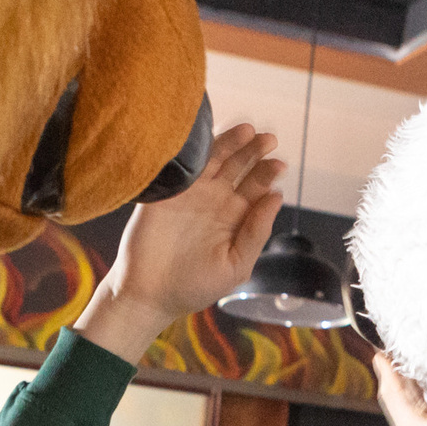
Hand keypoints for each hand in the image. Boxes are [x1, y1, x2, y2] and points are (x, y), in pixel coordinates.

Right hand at [74, 125, 284, 363]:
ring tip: (248, 131)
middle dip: (254, 151)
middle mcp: (215, 200)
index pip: (257, 186)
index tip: (278, 164)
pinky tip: (210, 137)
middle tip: (268, 139)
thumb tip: (276, 198)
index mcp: (235, 217)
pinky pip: (183, 163)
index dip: (268, 173)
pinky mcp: (166, 190)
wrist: (147, 294)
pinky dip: (195, 149)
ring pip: (214, 157)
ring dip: (231, 142)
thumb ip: (256, 233)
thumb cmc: (193, 286)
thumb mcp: (235, 266)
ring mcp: (191, 192)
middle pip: (239, 166)